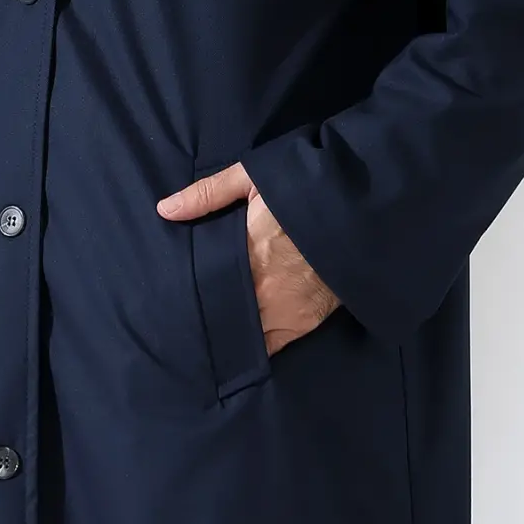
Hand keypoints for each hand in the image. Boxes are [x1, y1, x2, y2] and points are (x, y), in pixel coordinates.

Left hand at [157, 162, 340, 355]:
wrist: (360, 211)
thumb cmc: (303, 191)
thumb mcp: (253, 178)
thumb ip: (208, 194)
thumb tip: (163, 209)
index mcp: (246, 258)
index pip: (208, 294)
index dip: (190, 303)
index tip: (171, 308)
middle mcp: (265, 293)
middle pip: (226, 320)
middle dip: (209, 322)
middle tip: (184, 327)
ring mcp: (288, 312)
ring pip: (248, 338)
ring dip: (233, 336)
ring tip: (212, 337)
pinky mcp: (308, 321)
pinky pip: (275, 344)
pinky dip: (259, 344)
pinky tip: (245, 343)